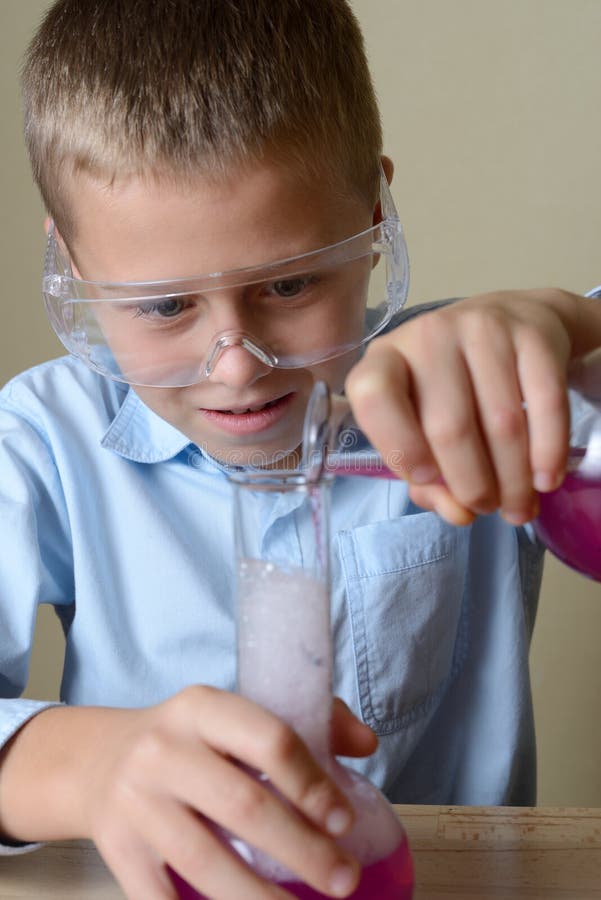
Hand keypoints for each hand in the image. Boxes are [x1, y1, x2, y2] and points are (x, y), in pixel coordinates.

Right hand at [80, 688, 368, 899]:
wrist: (98, 760)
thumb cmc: (186, 740)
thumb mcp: (232, 716)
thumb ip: (304, 722)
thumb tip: (366, 744)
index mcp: (202, 708)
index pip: (269, 739)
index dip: (312, 783)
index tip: (344, 820)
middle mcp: (163, 750)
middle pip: (244, 807)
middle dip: (302, 851)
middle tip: (343, 881)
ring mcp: (136, 803)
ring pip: (206, 863)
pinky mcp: (117, 851)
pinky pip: (162, 899)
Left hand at [345, 289, 600, 524]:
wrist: (515, 320)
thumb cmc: (455, 386)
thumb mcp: (424, 423)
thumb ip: (428, 479)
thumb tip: (458, 513)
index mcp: (386, 358)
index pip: (372, 395)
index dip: (397, 445)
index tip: (425, 479)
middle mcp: (429, 335)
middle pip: (448, 426)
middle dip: (471, 484)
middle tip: (485, 507)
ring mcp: (482, 328)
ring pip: (501, 422)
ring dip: (512, 479)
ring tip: (517, 506)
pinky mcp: (532, 334)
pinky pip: (545, 404)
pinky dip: (548, 451)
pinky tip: (545, 479)